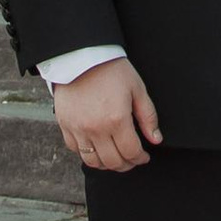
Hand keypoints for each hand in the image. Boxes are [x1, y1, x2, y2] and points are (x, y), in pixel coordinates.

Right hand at [52, 57, 161, 173]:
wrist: (81, 55)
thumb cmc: (111, 69)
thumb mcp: (137, 89)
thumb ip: (148, 116)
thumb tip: (155, 139)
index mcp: (116, 119)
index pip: (131, 152)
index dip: (140, 158)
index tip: (144, 156)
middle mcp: (96, 128)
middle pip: (113, 161)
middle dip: (126, 164)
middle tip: (132, 159)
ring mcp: (78, 128)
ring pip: (92, 161)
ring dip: (106, 164)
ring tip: (114, 157)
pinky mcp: (65, 125)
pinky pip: (75, 149)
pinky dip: (87, 153)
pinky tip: (96, 146)